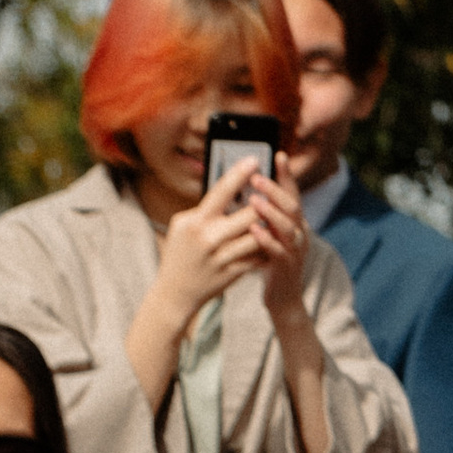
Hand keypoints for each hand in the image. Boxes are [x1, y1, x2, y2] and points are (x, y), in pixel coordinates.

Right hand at [150, 159, 271, 327]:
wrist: (176, 292)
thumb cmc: (180, 253)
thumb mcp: (183, 225)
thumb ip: (204, 209)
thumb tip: (229, 190)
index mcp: (195, 222)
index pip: (221, 191)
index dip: (240, 173)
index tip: (255, 159)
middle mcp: (209, 239)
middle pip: (248, 214)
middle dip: (264, 201)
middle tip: (273, 190)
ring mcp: (222, 258)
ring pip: (257, 236)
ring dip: (269, 224)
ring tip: (276, 214)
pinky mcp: (233, 274)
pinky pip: (257, 256)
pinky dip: (267, 245)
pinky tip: (273, 237)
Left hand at [241, 164, 313, 327]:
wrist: (282, 299)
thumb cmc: (270, 263)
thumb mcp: (270, 234)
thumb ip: (264, 216)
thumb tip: (245, 190)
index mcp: (295, 222)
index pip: (293, 193)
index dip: (287, 175)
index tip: (279, 154)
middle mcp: (300, 233)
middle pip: (292, 206)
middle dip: (275, 190)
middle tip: (256, 177)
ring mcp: (296, 251)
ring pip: (288, 227)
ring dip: (271, 212)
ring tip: (254, 201)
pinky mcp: (287, 268)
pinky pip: (279, 252)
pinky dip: (267, 240)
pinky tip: (254, 231)